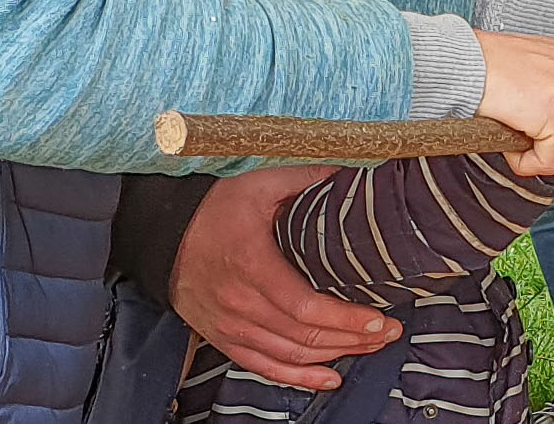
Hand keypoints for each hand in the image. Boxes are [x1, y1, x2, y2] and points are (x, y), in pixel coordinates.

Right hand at [167, 166, 397, 390]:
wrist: (167, 236)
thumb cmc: (215, 210)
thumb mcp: (258, 184)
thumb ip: (304, 181)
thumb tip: (350, 175)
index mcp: (252, 264)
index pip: (305, 306)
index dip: (345, 319)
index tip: (377, 318)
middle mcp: (241, 303)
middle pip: (304, 335)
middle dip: (353, 338)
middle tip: (387, 332)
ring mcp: (232, 326)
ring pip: (291, 355)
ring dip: (335, 356)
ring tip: (370, 346)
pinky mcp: (226, 339)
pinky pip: (266, 367)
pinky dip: (299, 377)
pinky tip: (328, 377)